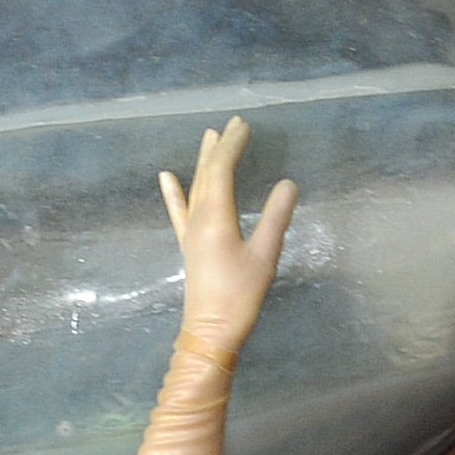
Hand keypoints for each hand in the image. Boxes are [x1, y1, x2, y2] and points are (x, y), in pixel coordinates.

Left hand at [161, 119, 298, 365]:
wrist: (210, 331)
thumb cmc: (240, 296)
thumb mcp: (265, 256)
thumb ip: (276, 218)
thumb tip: (288, 184)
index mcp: (216, 217)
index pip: (222, 170)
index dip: (233, 146)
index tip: (244, 126)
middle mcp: (198, 218)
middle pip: (207, 173)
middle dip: (220, 147)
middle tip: (232, 123)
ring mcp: (190, 232)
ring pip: (195, 187)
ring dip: (202, 160)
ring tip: (208, 136)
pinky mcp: (189, 245)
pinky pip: (179, 211)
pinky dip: (173, 192)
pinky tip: (166, 177)